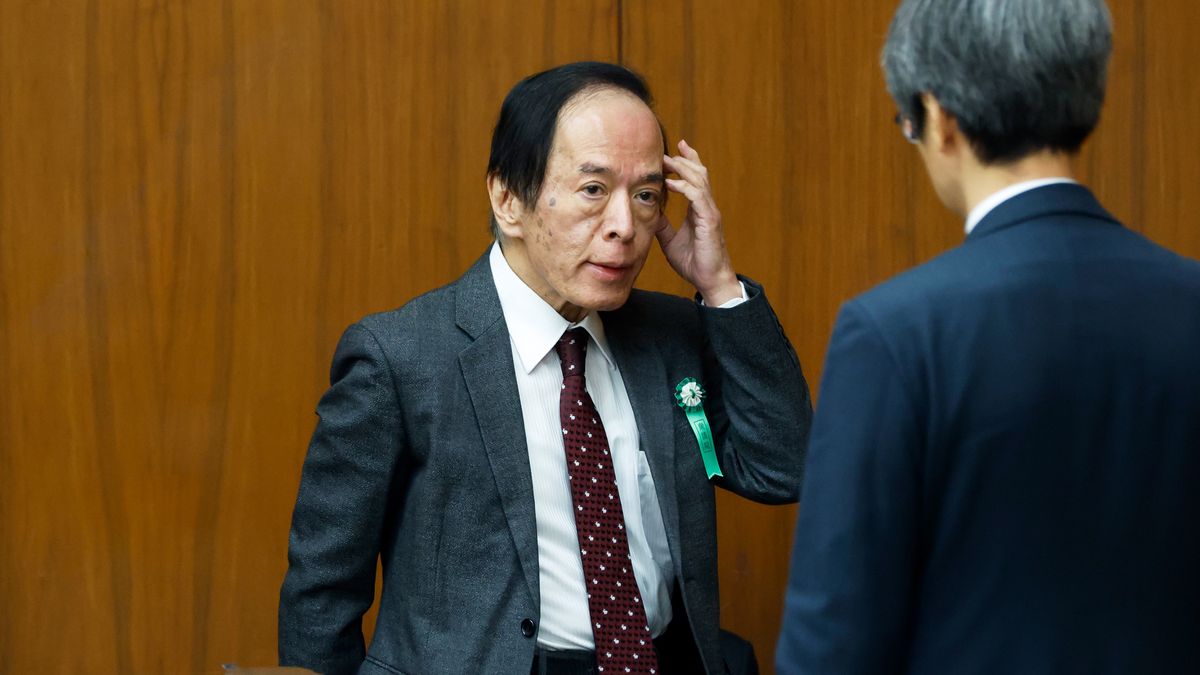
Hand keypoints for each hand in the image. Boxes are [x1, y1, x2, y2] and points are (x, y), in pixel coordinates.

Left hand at [656, 140, 740, 305]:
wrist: (709, 280)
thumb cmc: (693, 262)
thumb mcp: (670, 240)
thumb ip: (662, 224)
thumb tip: (649, 212)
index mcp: (698, 210)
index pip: (694, 180)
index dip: (686, 164)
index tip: (673, 152)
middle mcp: (706, 207)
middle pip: (699, 173)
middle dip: (685, 159)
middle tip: (669, 149)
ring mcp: (709, 212)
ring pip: (699, 180)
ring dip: (683, 168)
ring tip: (667, 160)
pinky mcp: (709, 220)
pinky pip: (697, 196)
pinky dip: (684, 186)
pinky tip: (670, 182)